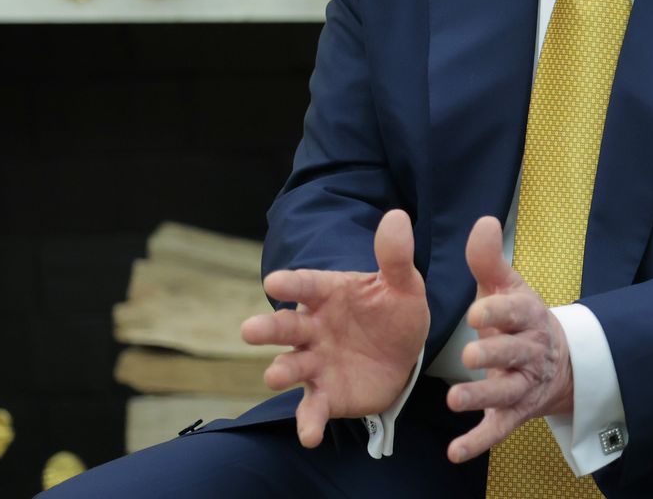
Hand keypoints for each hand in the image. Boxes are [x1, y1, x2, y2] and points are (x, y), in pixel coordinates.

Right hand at [239, 209, 428, 447]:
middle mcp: (313, 328)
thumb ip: (395, 257)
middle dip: (267, 328)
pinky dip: (308, 422)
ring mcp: (315, 363)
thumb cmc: (394, 311)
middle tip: (249, 330)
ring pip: (290, 366)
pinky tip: (308, 436)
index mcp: (328, 294)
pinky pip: (312, 409)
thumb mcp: (403, 285)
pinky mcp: (325, 394)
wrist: (404, 354)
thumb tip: (397, 217)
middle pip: (285, 326)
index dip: (291, 282)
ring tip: (275, 376)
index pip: (306, 284)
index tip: (274, 280)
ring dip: (280, 371)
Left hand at [445, 216, 574, 462]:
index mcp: (528, 316)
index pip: (516, 313)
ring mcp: (523, 385)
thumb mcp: (507, 286)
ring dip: (482, 397)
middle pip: (514, 354)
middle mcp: (530, 352)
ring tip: (455, 400)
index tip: (477, 311)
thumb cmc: (520, 319)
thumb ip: (489, 258)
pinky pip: (497, 429)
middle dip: (494, 355)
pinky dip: (478, 442)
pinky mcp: (514, 413)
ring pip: (506, 392)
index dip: (498, 312)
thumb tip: (482, 220)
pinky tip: (455, 452)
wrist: (559, 361)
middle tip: (471, 354)